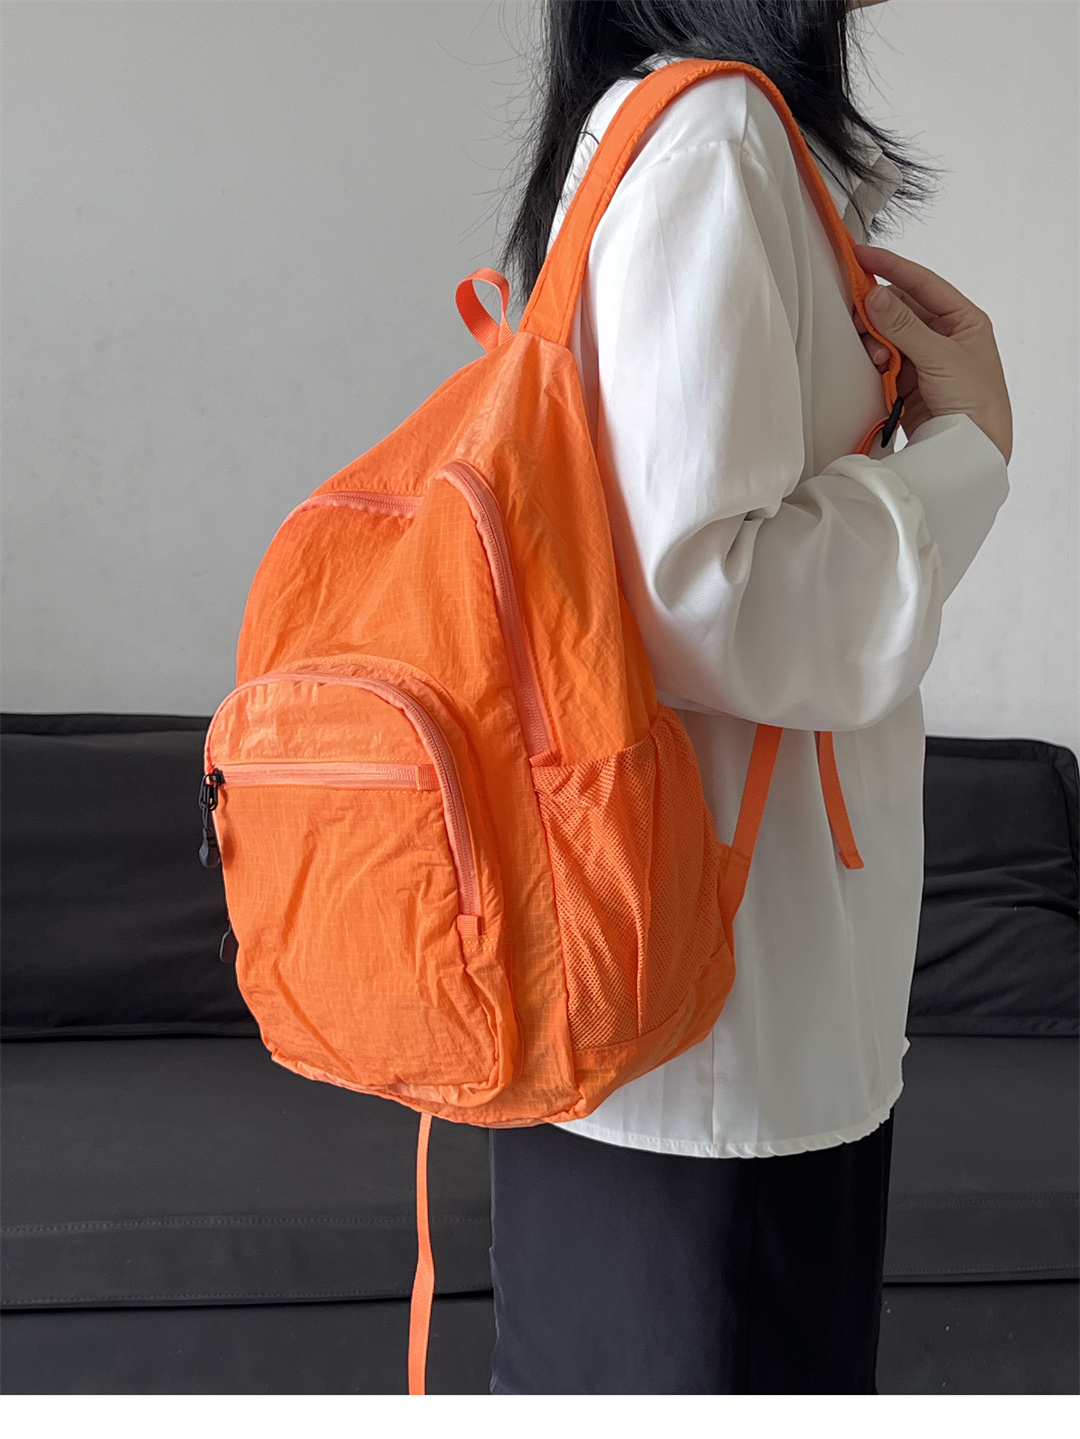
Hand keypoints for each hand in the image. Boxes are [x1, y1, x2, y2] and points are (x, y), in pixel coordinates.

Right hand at [852, 243, 1012, 463]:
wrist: (971, 452)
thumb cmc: (975, 402)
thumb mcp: (941, 357)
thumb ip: (905, 327)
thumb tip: (874, 297)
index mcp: (963, 320)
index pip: (923, 283)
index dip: (892, 267)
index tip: (861, 256)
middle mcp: (944, 336)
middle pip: (900, 309)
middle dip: (879, 313)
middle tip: (859, 317)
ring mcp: (924, 360)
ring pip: (888, 335)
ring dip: (876, 341)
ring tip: (876, 357)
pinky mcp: (907, 384)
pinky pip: (883, 361)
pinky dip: (874, 362)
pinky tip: (875, 368)